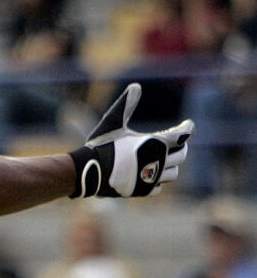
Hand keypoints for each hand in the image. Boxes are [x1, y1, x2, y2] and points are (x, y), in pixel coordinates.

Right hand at [69, 82, 191, 196]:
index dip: (187, 128)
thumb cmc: (102, 144)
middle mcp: (159, 161)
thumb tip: (136, 86)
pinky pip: (158, 187)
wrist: (89, 172)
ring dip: (170, 166)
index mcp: (156, 143)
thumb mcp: (113, 122)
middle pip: (181, 155)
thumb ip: (126, 104)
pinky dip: (156, 181)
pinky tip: (150, 176)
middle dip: (180, 148)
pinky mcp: (142, 191)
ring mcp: (151, 178)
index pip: (183, 135)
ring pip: (172, 173)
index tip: (188, 125)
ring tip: (163, 160)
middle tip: (177, 143)